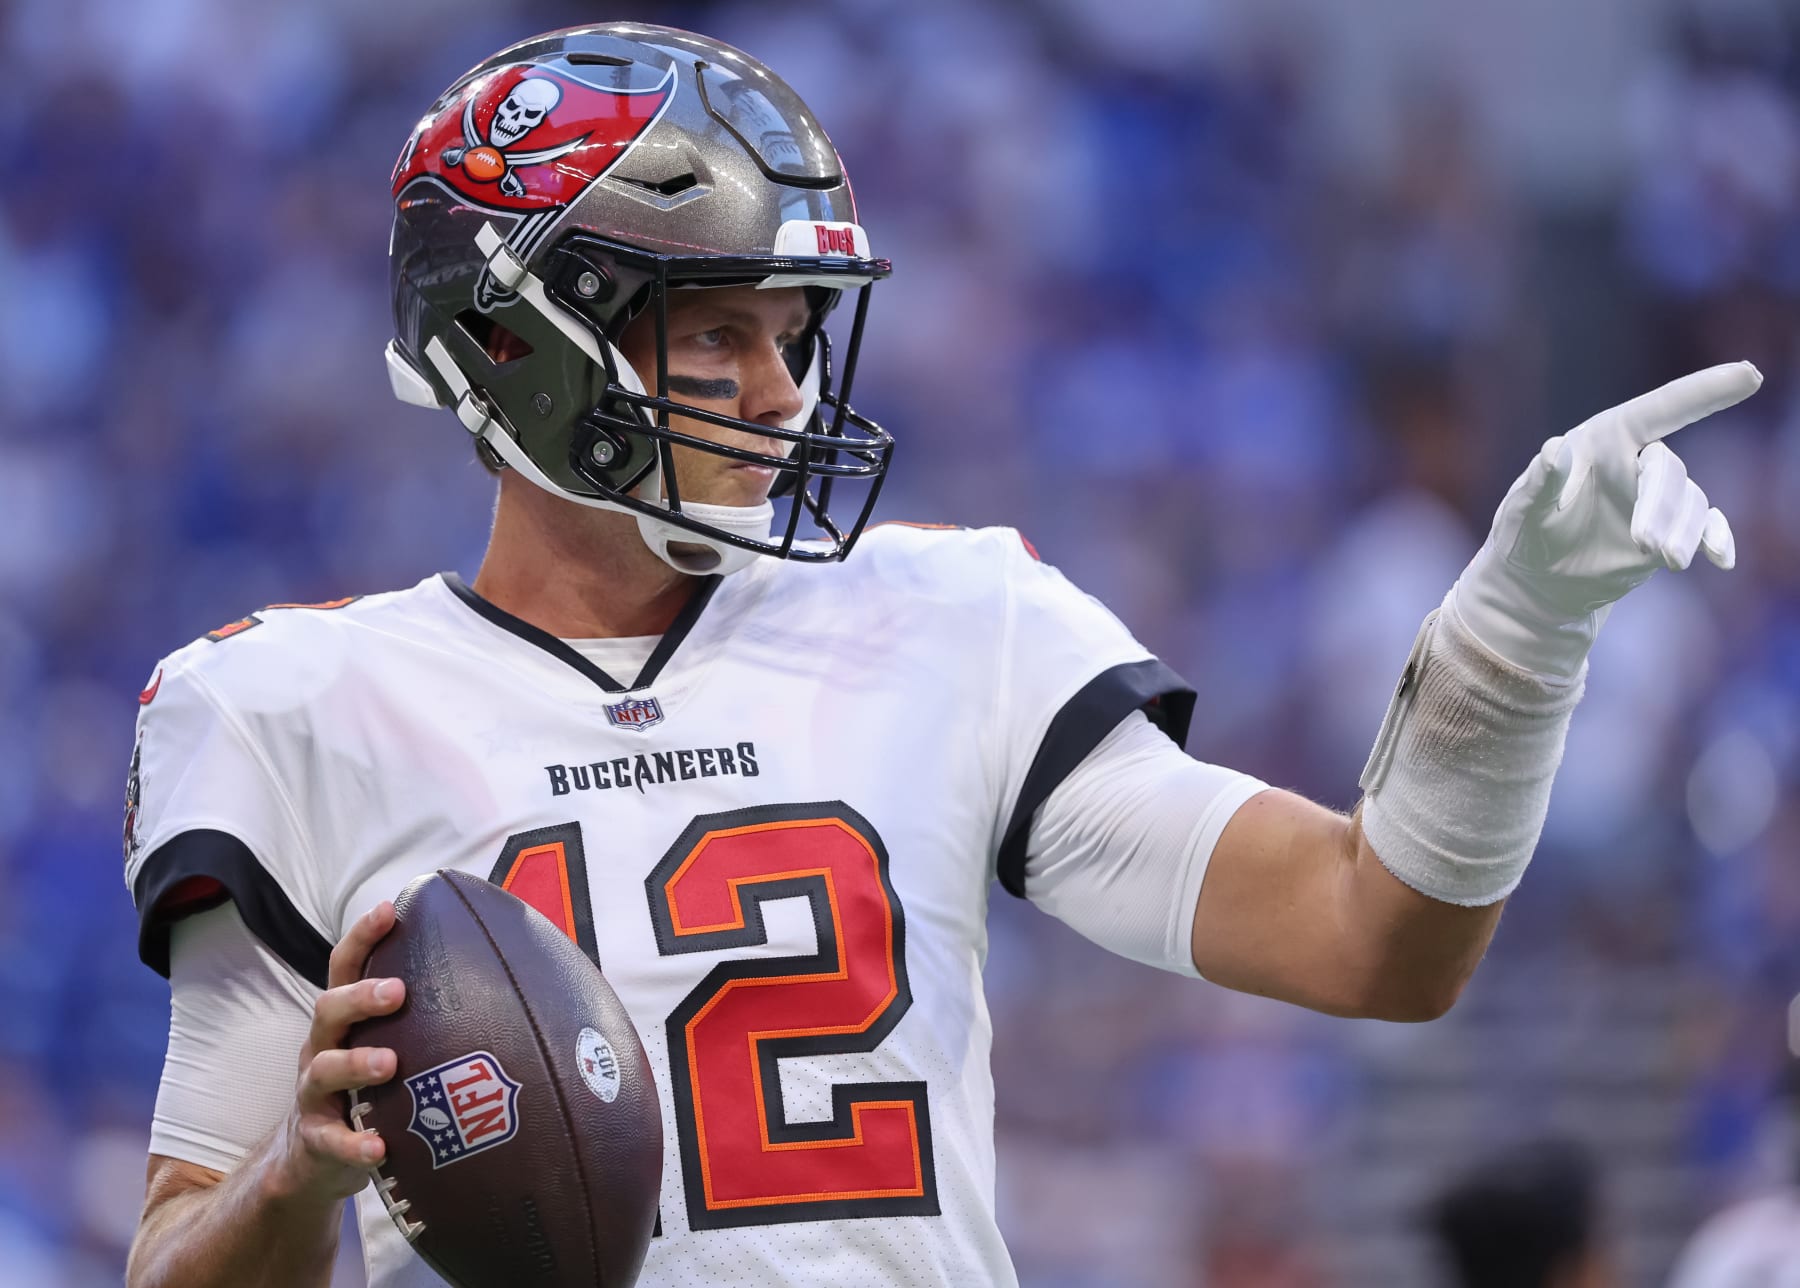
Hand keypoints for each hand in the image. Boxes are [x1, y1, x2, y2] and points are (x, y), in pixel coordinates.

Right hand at [271, 902, 405, 1203]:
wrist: (315, 1159)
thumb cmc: (371, 1088)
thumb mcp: (392, 1046)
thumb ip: (428, 1018)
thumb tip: (509, 983)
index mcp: (346, 1021)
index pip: (346, 967)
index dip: (363, 936)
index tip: (390, 910)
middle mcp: (323, 1048)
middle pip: (329, 1009)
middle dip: (361, 996)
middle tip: (398, 991)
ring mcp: (314, 1094)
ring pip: (325, 1070)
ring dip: (357, 1064)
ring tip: (390, 1063)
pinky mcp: (316, 1140)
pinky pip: (331, 1141)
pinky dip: (354, 1144)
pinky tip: (379, 1148)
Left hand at [1449, 362, 1758, 677]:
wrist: (1539, 580)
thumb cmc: (1524, 533)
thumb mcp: (1522, 511)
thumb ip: (1540, 482)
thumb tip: (1554, 450)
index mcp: (1605, 439)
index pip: (1661, 408)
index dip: (1704, 390)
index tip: (1749, 374)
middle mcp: (1637, 461)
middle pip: (1669, 471)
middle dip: (1661, 506)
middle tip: (1647, 546)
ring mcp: (1657, 498)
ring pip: (1690, 503)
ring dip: (1683, 532)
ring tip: (1667, 561)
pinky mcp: (1670, 530)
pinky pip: (1706, 526)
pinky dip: (1717, 539)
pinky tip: (1721, 558)